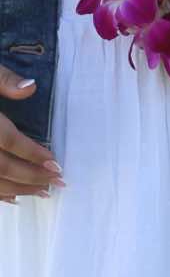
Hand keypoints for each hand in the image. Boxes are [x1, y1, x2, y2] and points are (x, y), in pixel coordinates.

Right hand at [0, 66, 60, 203]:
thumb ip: (4, 80)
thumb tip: (30, 88)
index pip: (9, 140)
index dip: (33, 153)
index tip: (56, 164)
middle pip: (0, 166)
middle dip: (30, 177)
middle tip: (56, 183)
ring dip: (15, 189)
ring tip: (41, 192)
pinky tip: (12, 197)